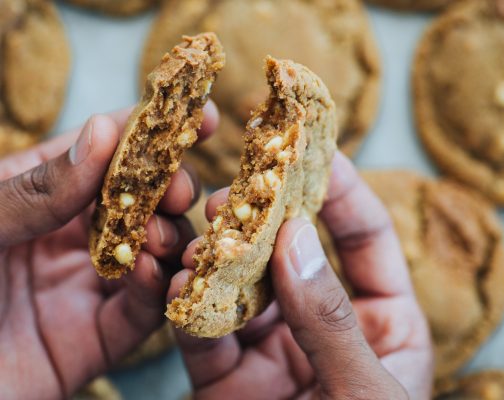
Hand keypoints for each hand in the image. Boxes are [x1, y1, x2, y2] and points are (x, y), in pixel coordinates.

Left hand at [0, 102, 217, 399]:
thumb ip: (35, 187)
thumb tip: (104, 132)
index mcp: (41, 193)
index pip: (107, 150)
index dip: (155, 130)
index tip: (200, 116)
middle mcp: (73, 233)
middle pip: (144, 199)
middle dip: (171, 188)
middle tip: (179, 192)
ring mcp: (89, 284)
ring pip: (154, 252)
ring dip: (170, 238)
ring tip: (158, 238)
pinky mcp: (98, 337)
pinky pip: (142, 311)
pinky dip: (156, 290)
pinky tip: (150, 274)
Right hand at [170, 152, 433, 399]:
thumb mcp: (366, 390)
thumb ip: (331, 320)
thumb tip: (296, 239)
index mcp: (382, 323)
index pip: (365, 238)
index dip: (341, 191)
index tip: (310, 150)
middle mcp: (324, 326)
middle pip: (293, 255)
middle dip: (262, 220)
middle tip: (233, 194)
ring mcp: (274, 351)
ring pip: (241, 289)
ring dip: (216, 260)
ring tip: (200, 242)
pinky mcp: (228, 380)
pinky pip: (205, 336)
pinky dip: (189, 310)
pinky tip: (182, 287)